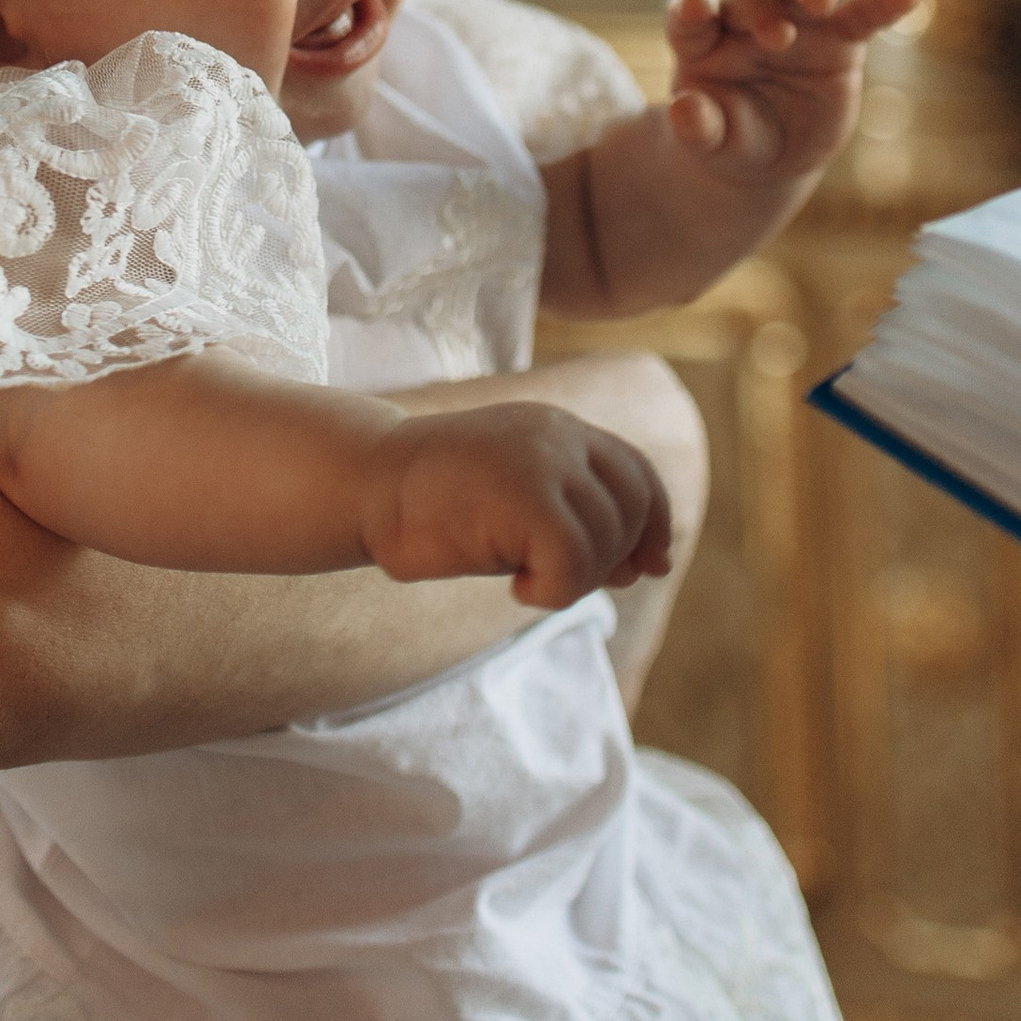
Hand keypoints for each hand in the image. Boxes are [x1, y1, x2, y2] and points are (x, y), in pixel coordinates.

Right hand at [358, 401, 671, 610]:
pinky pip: (574, 565)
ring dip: (574, 579)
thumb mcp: (516, 502)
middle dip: (614, 558)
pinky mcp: (527, 497)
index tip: (650, 567)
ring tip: (524, 577)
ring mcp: (545, 461)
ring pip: (606, 540)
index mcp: (558, 428)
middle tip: (561, 580)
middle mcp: (560, 436)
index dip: (656, 522)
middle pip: (633, 507)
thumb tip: (644, 567)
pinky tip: (517, 588)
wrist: (365, 485)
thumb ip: (575, 519)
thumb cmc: (433, 506)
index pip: (636, 472)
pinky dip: (554, 592)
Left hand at [664, 0, 922, 189]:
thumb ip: (698, 128)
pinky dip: (885, 2)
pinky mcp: (838, 35)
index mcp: (702, 42)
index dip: (689, 9)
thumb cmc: (733, 141)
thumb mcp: (713, 143)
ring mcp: (795, 21)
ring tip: (820, 0)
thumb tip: (681, 109)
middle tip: (776, 38)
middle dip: (760, 10)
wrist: (774, 154)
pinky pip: (862, 12)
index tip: (693, 8)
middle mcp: (745, 20)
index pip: (688, 18)